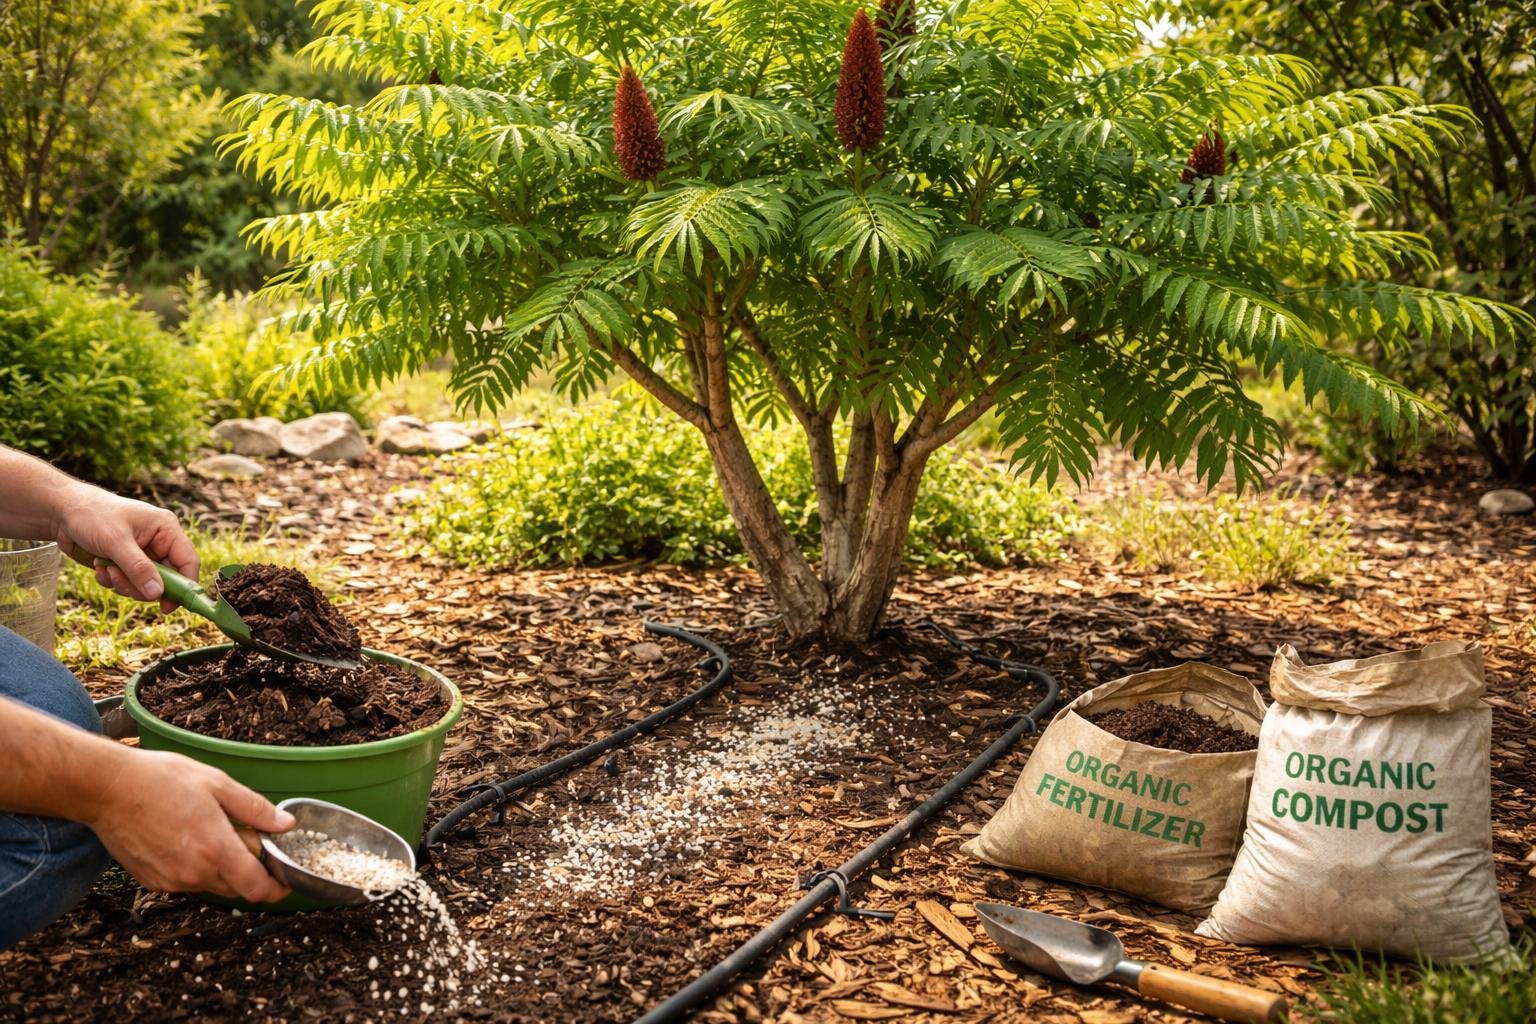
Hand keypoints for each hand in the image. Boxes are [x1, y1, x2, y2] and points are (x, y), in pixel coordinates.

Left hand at [53, 484, 198, 613]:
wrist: (62, 512)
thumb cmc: (92, 515)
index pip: (188, 561)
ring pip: (146, 584)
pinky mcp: (127, 563)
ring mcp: (143, 554)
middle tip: (120, 581)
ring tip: (106, 570)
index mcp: (166, 529)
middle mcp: (159, 542)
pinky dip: (113, 581)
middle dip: (141, 585)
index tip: (167, 607)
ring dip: (124, 583)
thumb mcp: (116, 541)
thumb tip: (157, 594)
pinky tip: (100, 568)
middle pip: (166, 578)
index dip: (183, 586)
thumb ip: (138, 568)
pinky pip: (129, 583)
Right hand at [83, 749, 294, 903]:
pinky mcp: (152, 882)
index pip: (257, 888)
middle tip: (248, 840)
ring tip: (211, 832)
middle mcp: (193, 874)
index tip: (286, 881)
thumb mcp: (218, 784)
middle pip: (237, 888)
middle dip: (250, 871)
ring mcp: (171, 881)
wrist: (108, 789)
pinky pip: (186, 882)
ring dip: (222, 868)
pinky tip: (187, 839)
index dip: (276, 888)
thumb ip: (255, 809)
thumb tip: (286, 824)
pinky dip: (196, 867)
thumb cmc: (161, 780)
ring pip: (211, 885)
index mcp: (215, 850)